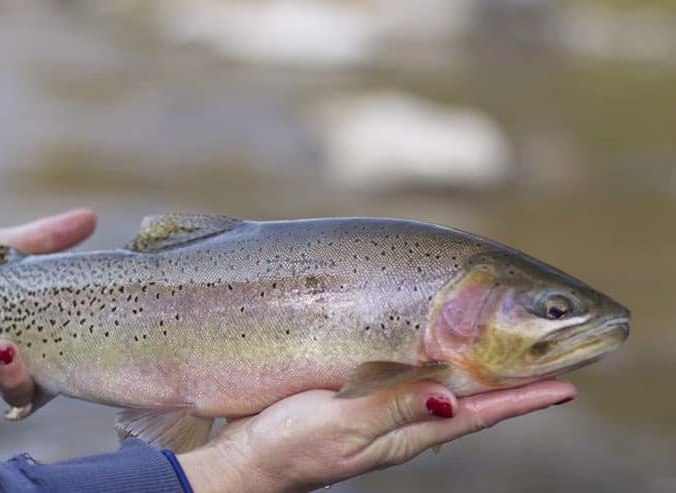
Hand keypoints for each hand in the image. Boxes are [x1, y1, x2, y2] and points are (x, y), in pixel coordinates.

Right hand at [179, 379, 575, 491]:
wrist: (246, 459)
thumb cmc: (289, 445)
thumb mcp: (344, 424)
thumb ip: (395, 406)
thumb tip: (456, 397)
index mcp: (407, 432)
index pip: (479, 413)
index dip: (522, 399)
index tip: (566, 387)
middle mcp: (403, 423)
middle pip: (471, 399)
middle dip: (511, 382)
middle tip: (550, 360)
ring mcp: (382, 413)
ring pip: (443, 387)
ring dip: (478, 371)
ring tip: (507, 352)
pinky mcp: (359, 400)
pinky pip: (410, 380)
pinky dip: (434, 364)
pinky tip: (433, 352)